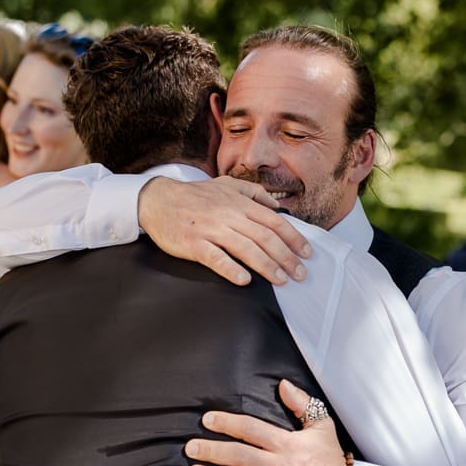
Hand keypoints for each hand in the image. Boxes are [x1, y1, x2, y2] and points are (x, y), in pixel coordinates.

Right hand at [138, 176, 311, 285]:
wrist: (158, 200)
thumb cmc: (194, 195)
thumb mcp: (225, 184)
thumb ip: (253, 192)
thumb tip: (276, 205)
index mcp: (239, 203)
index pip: (274, 222)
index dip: (294, 238)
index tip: (307, 253)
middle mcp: (229, 215)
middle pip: (265, 238)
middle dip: (287, 257)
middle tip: (300, 274)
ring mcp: (211, 230)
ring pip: (246, 249)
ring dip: (267, 266)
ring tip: (281, 280)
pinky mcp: (194, 244)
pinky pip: (216, 258)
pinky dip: (231, 269)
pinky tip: (245, 280)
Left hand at [185, 379, 345, 465]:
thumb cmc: (331, 459)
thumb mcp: (322, 425)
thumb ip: (301, 403)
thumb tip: (282, 384)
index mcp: (288, 444)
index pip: (251, 430)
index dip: (227, 423)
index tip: (207, 421)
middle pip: (240, 456)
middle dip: (212, 451)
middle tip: (190, 448)